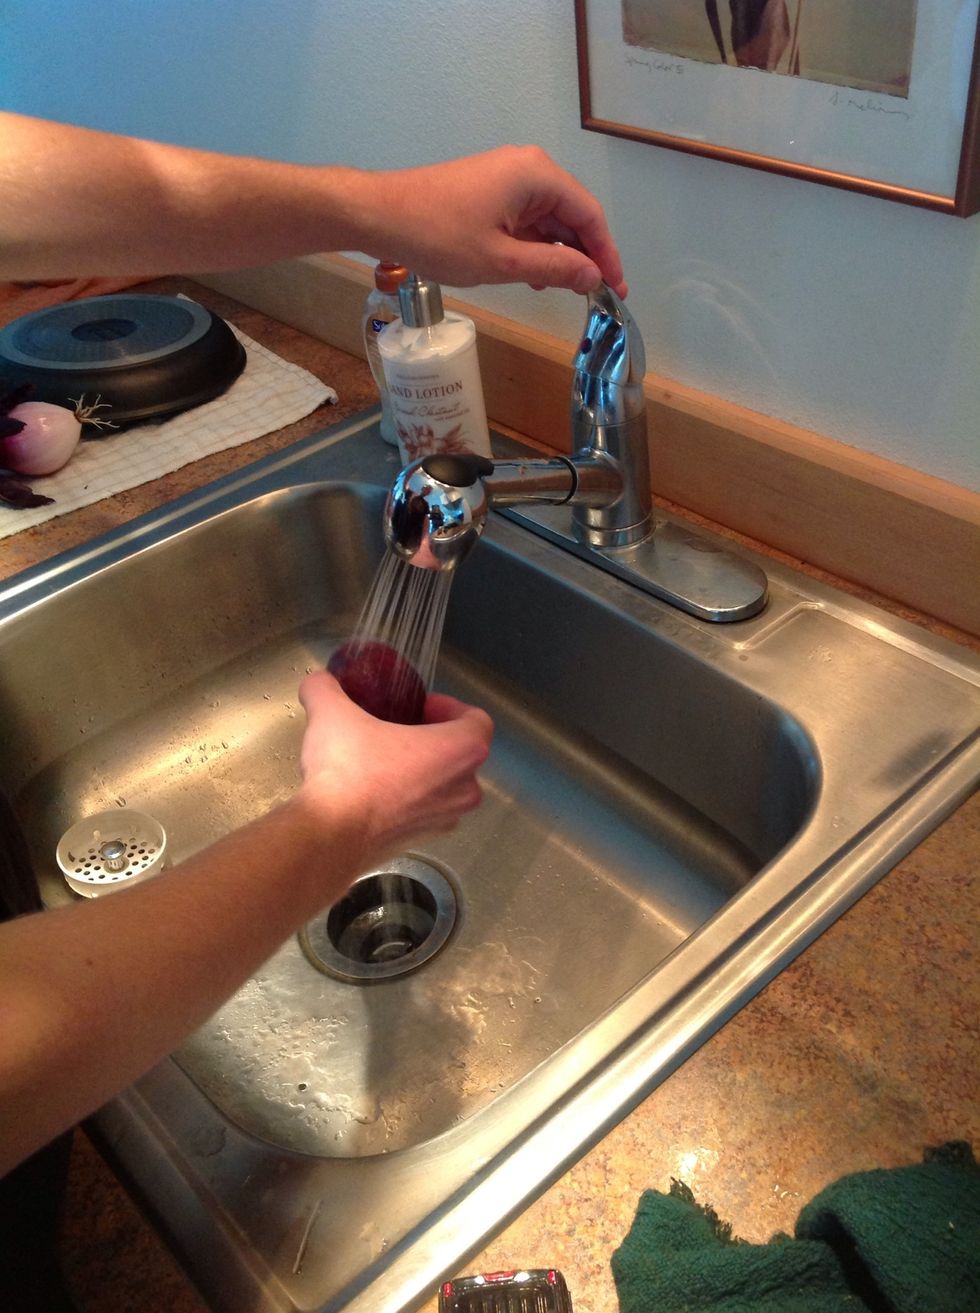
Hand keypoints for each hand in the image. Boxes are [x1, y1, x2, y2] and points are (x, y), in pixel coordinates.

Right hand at [296, 671, 492, 866]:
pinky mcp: (424, 841)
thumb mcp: (333, 714)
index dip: (449, 707)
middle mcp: (465, 787)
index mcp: (462, 750)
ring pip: (446, 785)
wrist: (331, 836)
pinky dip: (409, 798)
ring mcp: (447, 819)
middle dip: (433, 738)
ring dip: (422, 770)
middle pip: (462, 753)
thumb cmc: (348, 770)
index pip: (476, 719)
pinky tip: (374, 791)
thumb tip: (318, 681)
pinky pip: (426, 810)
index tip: (418, 707)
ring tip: (384, 759)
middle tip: (398, 728)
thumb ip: (326, 688)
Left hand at [370, 145, 626, 297]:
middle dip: (585, 256)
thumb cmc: (440, 236)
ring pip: (548, 220)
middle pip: (572, 215)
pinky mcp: (489, 191)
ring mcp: (507, 178)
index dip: (607, 255)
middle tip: (596, 296)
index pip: (589, 216)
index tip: (616, 289)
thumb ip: (553, 269)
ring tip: (566, 292)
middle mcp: (528, 169)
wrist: (381, 215)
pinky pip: (526, 220)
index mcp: (537, 176)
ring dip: (558, 255)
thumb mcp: (503, 262)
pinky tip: (535, 277)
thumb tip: (593, 277)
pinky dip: (535, 248)